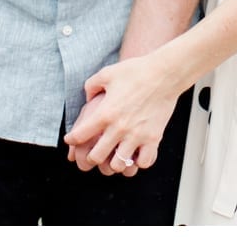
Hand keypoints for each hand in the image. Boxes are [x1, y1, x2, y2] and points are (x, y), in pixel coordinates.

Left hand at [63, 53, 180, 176]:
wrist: (164, 73)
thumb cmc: (137, 71)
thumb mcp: (107, 73)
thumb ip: (91, 86)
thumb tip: (87, 97)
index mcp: (105, 113)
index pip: (80, 135)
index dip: (71, 139)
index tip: (71, 139)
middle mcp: (119, 128)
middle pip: (96, 157)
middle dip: (90, 157)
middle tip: (93, 152)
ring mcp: (137, 135)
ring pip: (118, 165)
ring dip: (114, 161)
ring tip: (115, 154)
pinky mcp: (153, 138)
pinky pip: (143, 163)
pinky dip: (137, 162)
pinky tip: (135, 153)